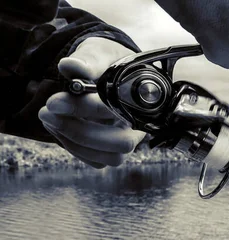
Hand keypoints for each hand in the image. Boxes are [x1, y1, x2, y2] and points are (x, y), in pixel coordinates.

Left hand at [38, 37, 146, 168]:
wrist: (108, 71)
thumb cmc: (108, 62)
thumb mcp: (100, 52)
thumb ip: (89, 59)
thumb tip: (69, 65)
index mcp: (143, 100)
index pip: (120, 110)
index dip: (86, 108)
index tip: (55, 101)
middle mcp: (140, 124)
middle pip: (122, 143)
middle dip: (81, 132)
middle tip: (47, 114)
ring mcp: (127, 140)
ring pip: (110, 157)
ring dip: (75, 142)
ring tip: (49, 117)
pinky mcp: (112, 151)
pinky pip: (97, 161)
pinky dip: (73, 148)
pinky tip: (58, 127)